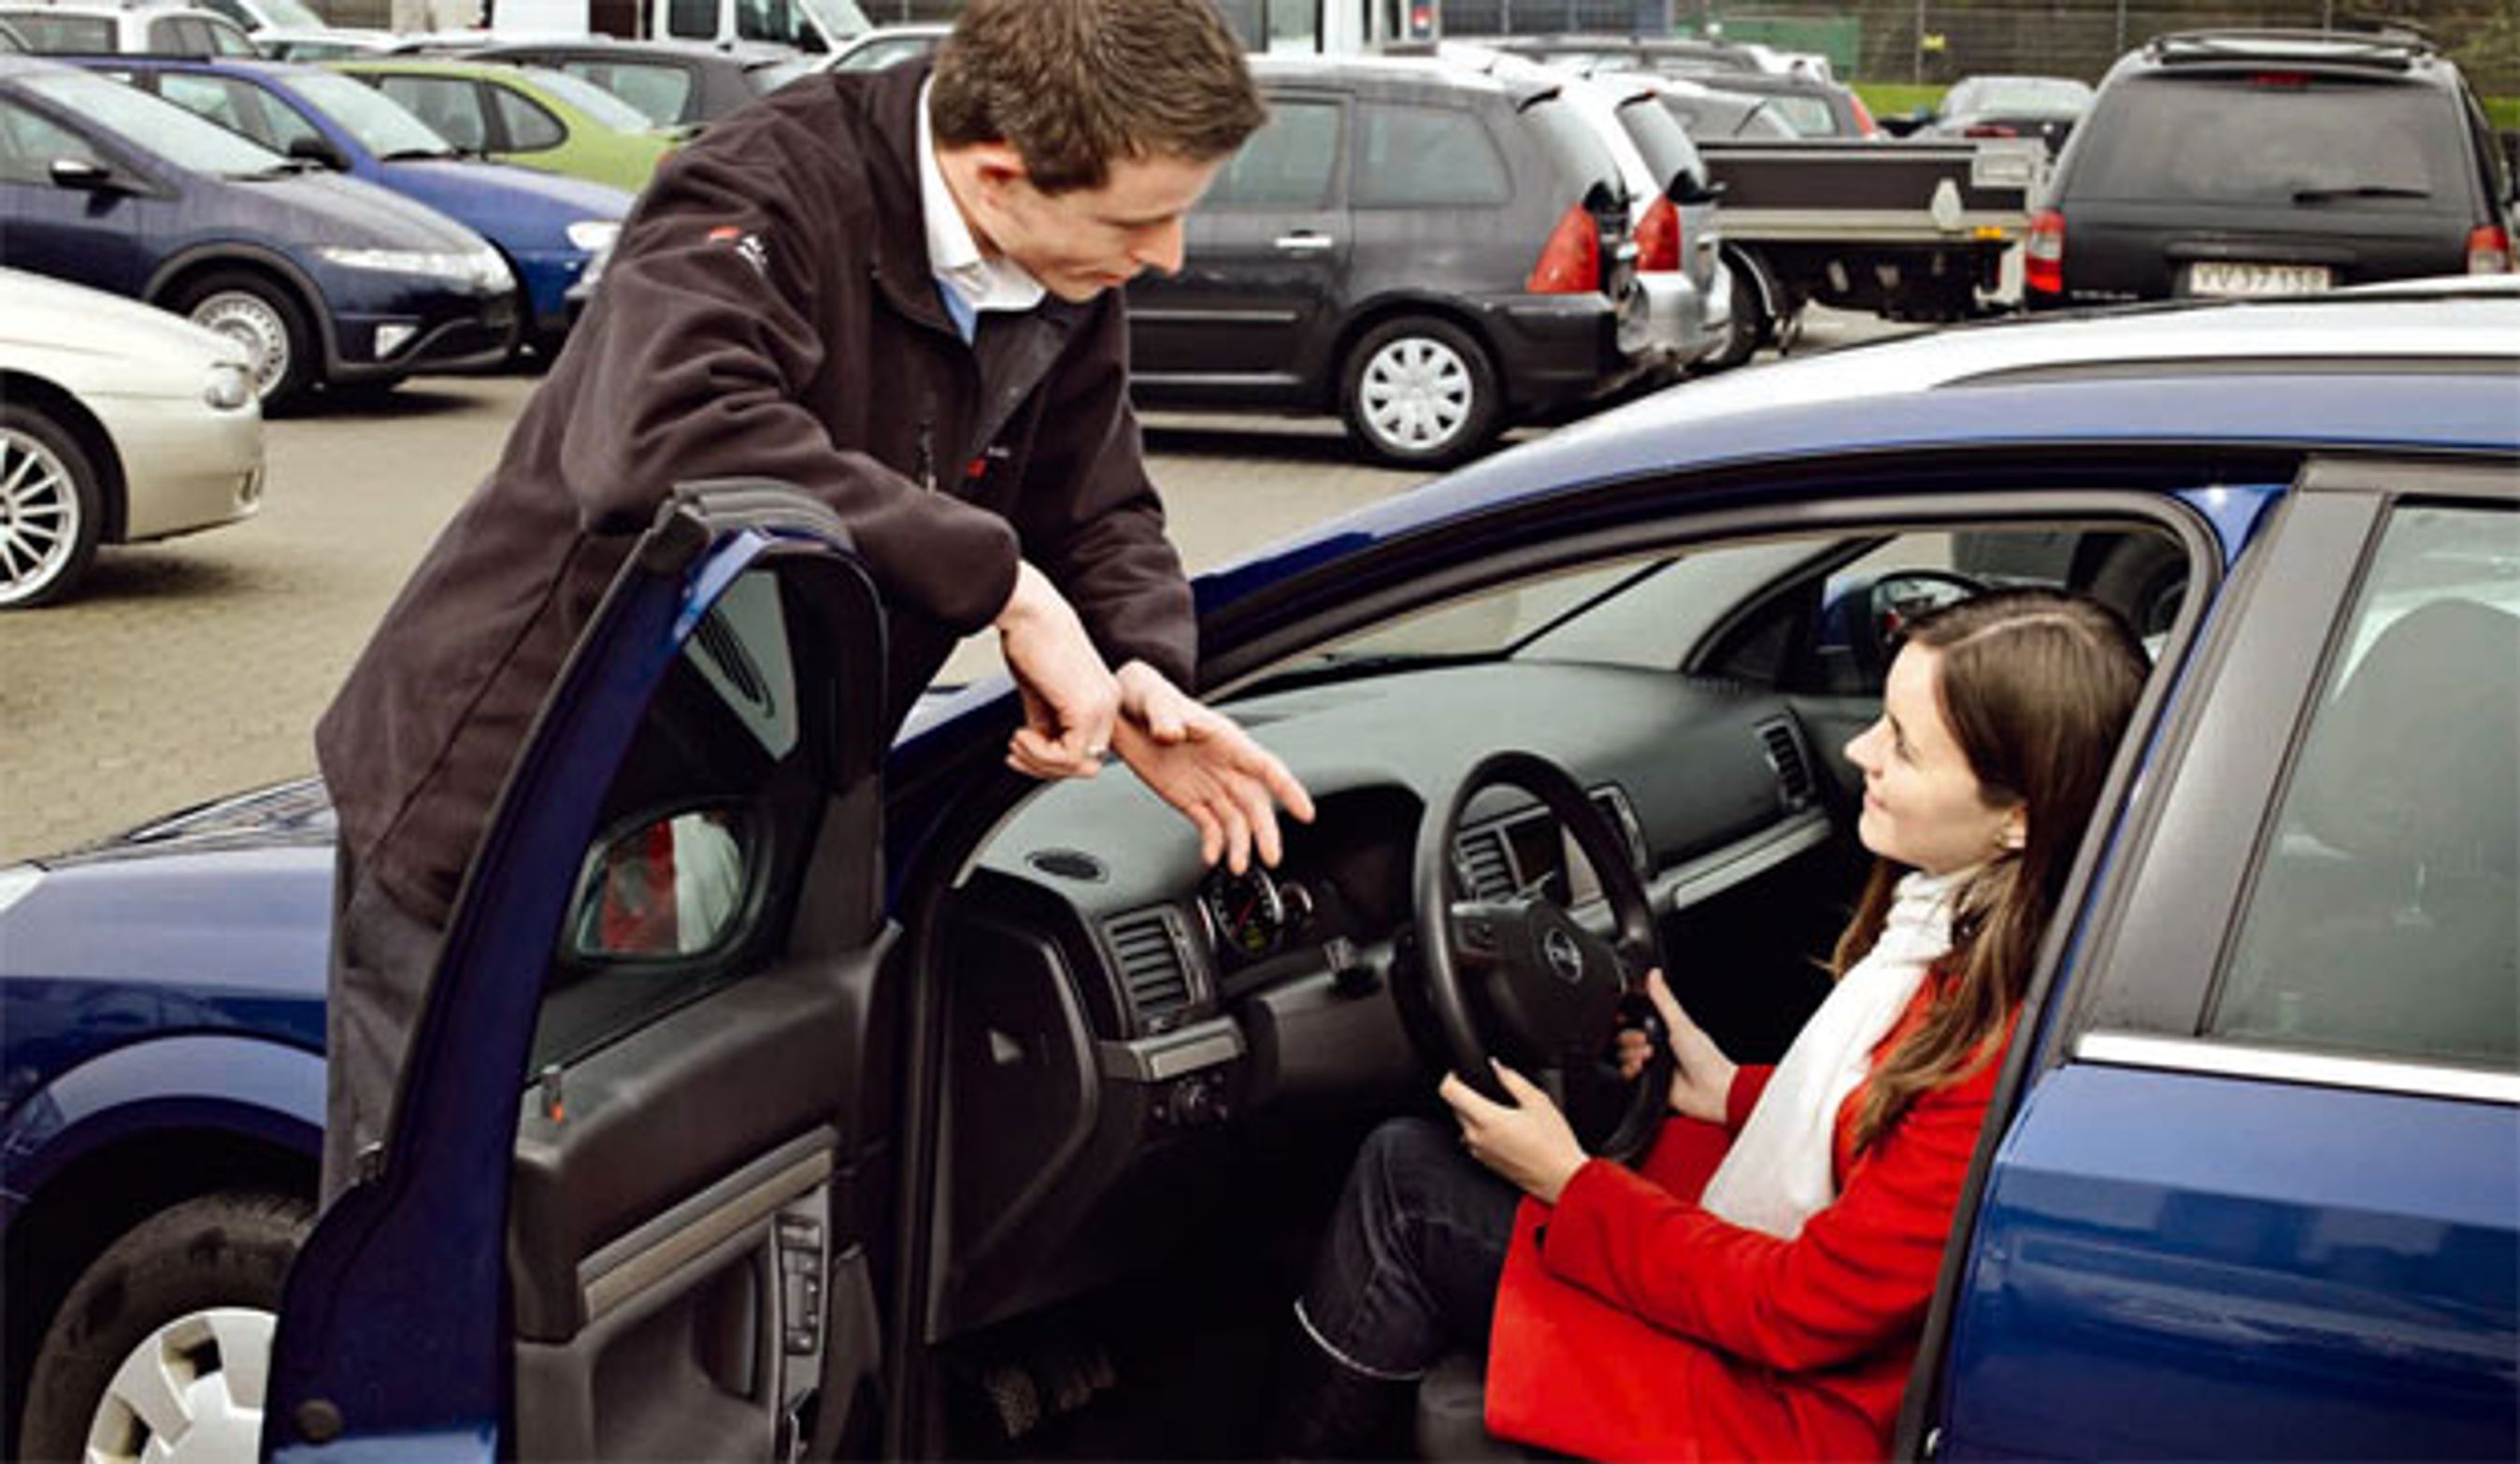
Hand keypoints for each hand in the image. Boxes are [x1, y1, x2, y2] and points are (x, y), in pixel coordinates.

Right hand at [995, 562, 1119, 781]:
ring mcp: (1102, 706)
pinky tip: (1020, 733)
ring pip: (1078, 765)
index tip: (1018, 748)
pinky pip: (1067, 756)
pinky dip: (1039, 754)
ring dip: (1039, 761)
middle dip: (1045, 766)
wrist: (1029, 613)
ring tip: (1016, 740)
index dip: (1050, 759)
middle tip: (1014, 753)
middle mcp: (1109, 703)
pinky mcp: (1087, 708)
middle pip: (1085, 764)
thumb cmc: (1031, 642)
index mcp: (1102, 698)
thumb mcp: (1039, 694)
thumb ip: (1046, 725)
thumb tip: (1038, 756)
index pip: (1086, 750)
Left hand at [1110, 662, 1315, 873]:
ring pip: (1234, 819)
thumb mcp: (1154, 700)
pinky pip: (1207, 824)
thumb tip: (1171, 732)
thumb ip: (1165, 717)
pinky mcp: (1187, 798)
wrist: (1119, 711)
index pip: (1265, 767)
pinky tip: (1209, 857)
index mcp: (1225, 740)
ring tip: (1237, 867)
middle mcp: (1223, 765)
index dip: (1288, 790)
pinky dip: (1211, 843)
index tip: (1305, 812)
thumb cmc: (1145, 696)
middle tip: (1272, 857)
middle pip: (1254, 802)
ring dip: (1239, 844)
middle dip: (1265, 831)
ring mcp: (1207, 784)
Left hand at [1438, 1062, 1588, 1204]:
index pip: (1448, 1091)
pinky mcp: (1484, 1162)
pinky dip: (1481, 1129)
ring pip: (1462, 1123)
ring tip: (1501, 1110)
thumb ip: (1513, 1079)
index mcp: (1487, 1119)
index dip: (1451, 1076)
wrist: (1561, 1178)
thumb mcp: (1538, 1102)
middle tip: (1489, 1090)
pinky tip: (1505, 1129)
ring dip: (1473, 1112)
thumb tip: (1497, 1067)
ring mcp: (1478, 1152)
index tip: (1461, 1072)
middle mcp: (1476, 1137)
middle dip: (1466, 1094)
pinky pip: (1473, 1139)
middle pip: (1454, 1106)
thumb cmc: (1553, 1145)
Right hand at [1612, 968, 1735, 1124]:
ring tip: (1648, 1059)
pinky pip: (1626, 1076)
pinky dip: (1628, 1072)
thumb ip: (1664, 999)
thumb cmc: (1705, 1057)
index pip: (1634, 1019)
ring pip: (1623, 1056)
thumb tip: (1654, 974)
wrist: (1712, 1090)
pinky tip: (1640, 1070)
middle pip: (1625, 1037)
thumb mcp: (1681, 1023)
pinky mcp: (1648, 1084)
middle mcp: (1657, 1046)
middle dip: (1631, 1040)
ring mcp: (1652, 1066)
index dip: (1626, 1020)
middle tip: (1647, 1043)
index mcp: (1664, 1029)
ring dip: (1630, 1056)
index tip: (1625, 1019)